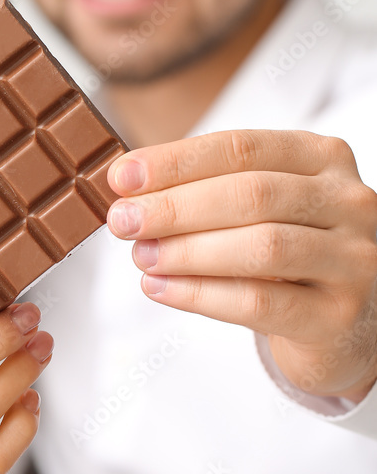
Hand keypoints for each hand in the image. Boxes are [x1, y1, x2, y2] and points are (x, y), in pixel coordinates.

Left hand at [106, 130, 376, 401]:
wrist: (345, 325)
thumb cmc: (289, 256)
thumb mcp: (261, 208)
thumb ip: (206, 191)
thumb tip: (129, 190)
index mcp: (322, 158)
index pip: (241, 148)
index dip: (176, 161)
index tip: (121, 177)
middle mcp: (348, 202)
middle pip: (252, 194)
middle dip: (175, 207)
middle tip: (123, 220)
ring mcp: (352, 259)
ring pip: (261, 247)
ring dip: (187, 251)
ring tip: (140, 256)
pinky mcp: (339, 315)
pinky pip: (260, 302)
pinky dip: (201, 295)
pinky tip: (160, 289)